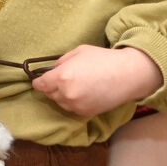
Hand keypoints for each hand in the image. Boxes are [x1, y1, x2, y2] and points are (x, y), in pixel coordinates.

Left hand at [31, 45, 162, 117]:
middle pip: (49, 94)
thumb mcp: (78, 52)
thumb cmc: (103, 59)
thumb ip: (61, 62)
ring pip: (60, 102)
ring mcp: (76, 106)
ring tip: (75, 85)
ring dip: (62, 95)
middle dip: (51, 87)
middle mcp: (67, 94)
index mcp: (62, 77)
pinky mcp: (86, 113)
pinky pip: (72, 108)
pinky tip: (83, 92)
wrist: (127, 75)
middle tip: (61, 79)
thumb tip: (53, 70)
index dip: (39, 81)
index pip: (40, 85)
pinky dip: (73, 102)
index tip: (40, 79)